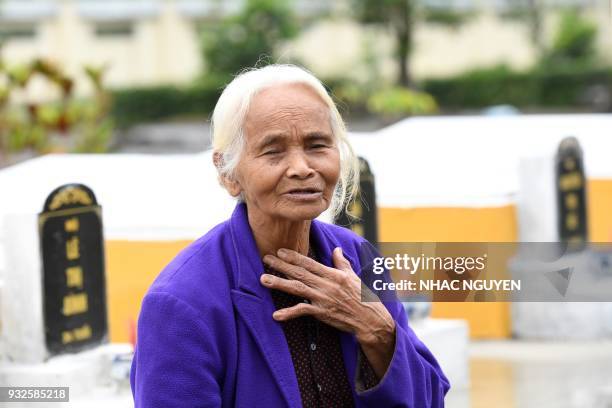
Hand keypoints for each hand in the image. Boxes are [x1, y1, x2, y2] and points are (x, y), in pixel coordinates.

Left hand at [260, 247, 395, 377]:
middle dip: (281, 265)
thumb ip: (341, 262)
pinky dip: (289, 313)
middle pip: (300, 273)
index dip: (294, 256)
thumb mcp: (352, 276)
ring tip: (264, 279)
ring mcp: (323, 298)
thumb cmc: (362, 296)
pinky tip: (276, 315)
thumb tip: (336, 250)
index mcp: (333, 274)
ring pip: (297, 288)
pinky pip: (303, 311)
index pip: (309, 262)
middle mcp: (326, 284)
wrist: (369, 318)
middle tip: (265, 258)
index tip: (280, 251)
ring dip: (279, 283)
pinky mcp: (322, 313)